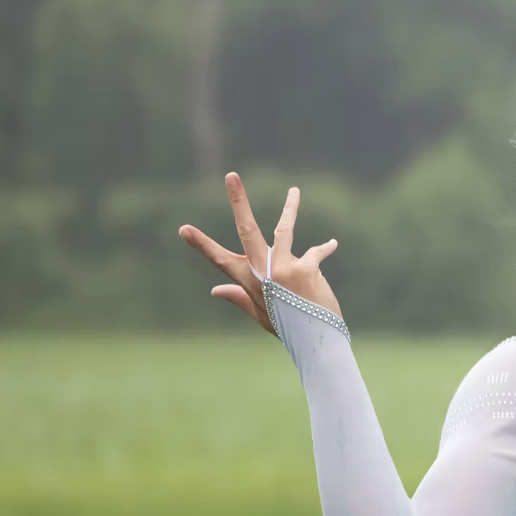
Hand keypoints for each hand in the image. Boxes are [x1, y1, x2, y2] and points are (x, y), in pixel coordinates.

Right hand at [178, 171, 340, 335]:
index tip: (184, 229)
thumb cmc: (288, 326)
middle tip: (231, 175)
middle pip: (248, 230)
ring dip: (290, 208)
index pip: (220, 260)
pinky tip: (332, 245)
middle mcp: (264, 272)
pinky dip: (325, 249)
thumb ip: (238, 297)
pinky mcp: (306, 268)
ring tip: (294, 190)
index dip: (202, 244)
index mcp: (250, 281)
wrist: (316, 340)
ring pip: (284, 230)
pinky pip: (317, 252)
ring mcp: (284, 268)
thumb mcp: (260, 313)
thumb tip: (215, 290)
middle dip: (238, 201)